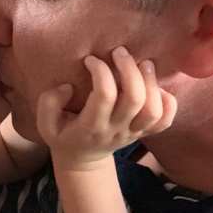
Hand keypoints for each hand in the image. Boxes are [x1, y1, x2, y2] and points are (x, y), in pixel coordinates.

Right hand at [37, 46, 176, 171]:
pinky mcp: (145, 133)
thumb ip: (49, 102)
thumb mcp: (45, 123)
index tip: (91, 60)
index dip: (100, 71)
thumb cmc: (64, 134)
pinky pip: (166, 120)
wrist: (83, 160)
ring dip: (151, 82)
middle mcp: (116, 129)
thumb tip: (67, 87)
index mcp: (91, 126)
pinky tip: (155, 87)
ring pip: (154, 109)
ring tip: (143, 64)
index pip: (104, 95)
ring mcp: (134, 133)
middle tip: (120, 52)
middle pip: (135, 99)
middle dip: (130, 69)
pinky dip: (168, 101)